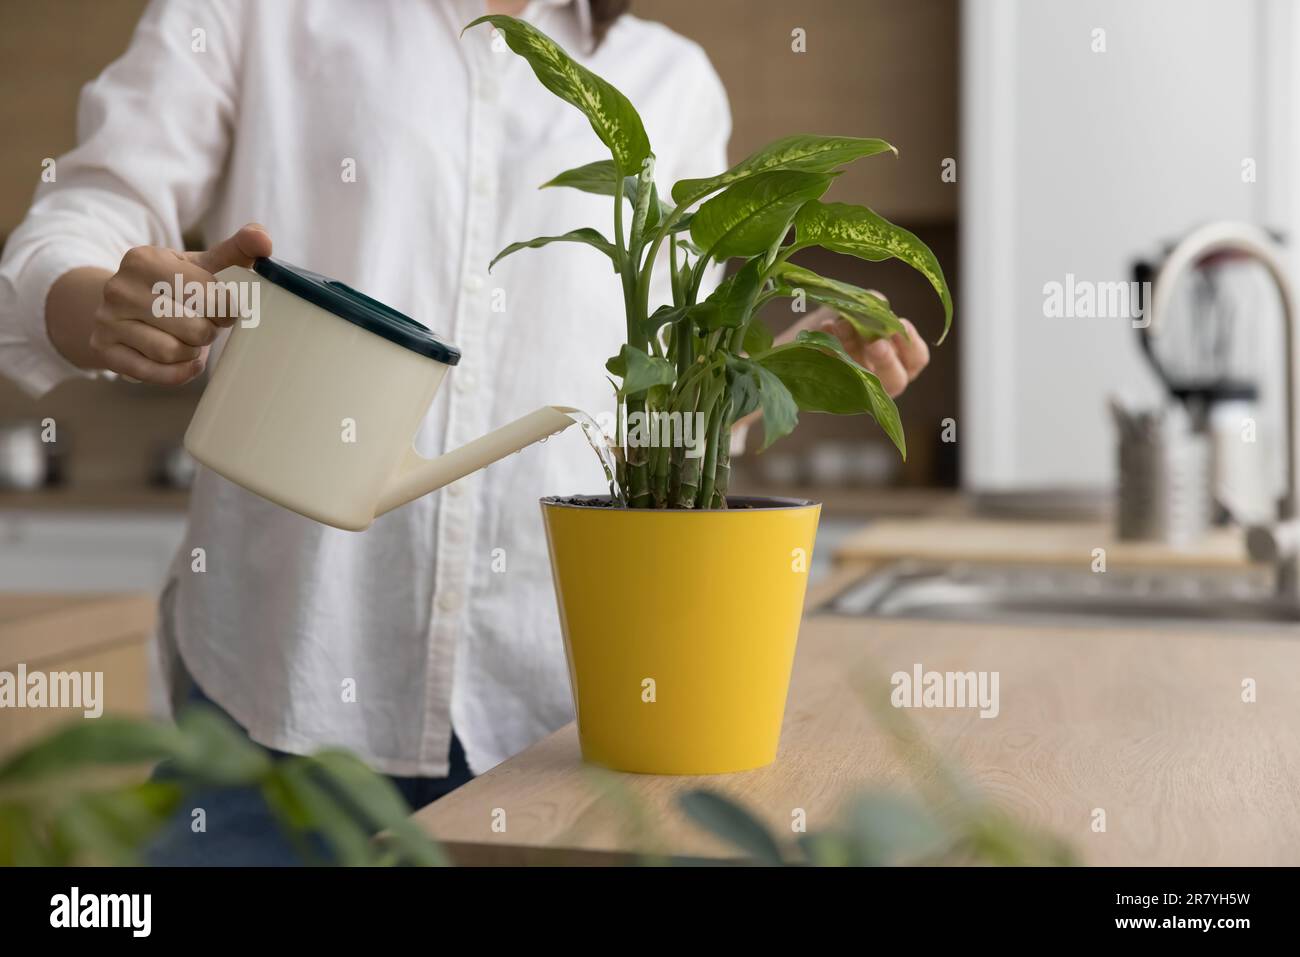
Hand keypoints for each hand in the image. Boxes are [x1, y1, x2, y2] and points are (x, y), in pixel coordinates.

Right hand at [87, 223, 272, 384]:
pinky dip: (180, 372)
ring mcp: (108, 321)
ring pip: (173, 352)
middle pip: (194, 328)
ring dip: (194, 352)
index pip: (210, 294)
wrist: (126, 306)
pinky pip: (155, 374)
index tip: (223, 305)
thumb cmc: (176, 285)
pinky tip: (187, 360)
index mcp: (145, 260)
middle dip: (210, 330)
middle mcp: (120, 288)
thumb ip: (238, 249)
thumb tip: (263, 240)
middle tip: (206, 323)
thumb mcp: (203, 265)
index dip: (227, 307)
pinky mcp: (106, 351)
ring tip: (191, 339)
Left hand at [795, 304, 929, 397]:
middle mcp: (880, 380)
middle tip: (876, 344)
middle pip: (896, 379)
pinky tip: (821, 331)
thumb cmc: (837, 322)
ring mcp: (855, 390)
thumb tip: (877, 302)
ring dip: (853, 349)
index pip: (916, 359)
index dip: (911, 344)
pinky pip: (830, 377)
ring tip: (840, 326)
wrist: (793, 339)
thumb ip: (870, 305)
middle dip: (886, 359)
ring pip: (864, 380)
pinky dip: (826, 352)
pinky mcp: (827, 393)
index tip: (899, 324)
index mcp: (898, 360)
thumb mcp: (854, 309)